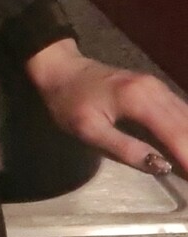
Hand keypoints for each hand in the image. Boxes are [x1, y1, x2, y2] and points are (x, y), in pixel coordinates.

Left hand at [25, 39, 187, 176]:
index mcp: (139, 100)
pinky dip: (187, 132)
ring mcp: (158, 86)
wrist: (60, 69)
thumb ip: (126, 149)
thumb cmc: (69, 103)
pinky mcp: (156, 89)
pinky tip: (186, 148)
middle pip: (187, 126)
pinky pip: (181, 112)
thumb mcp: (89, 132)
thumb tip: (162, 167)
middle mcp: (155, 89)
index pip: (177, 134)